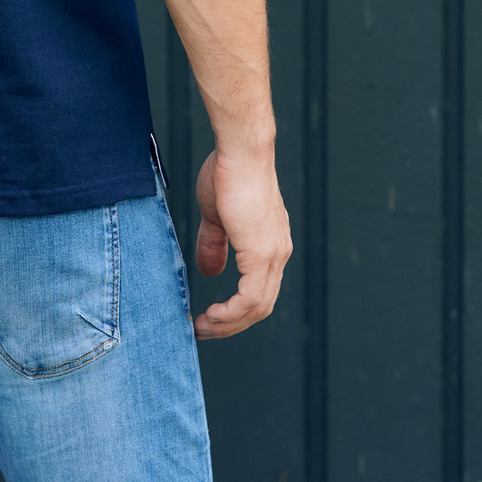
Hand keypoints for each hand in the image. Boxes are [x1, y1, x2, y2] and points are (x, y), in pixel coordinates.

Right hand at [187, 146, 291, 339]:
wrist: (240, 151)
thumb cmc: (227, 172)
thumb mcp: (216, 215)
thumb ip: (215, 244)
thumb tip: (211, 272)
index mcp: (270, 245)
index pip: (259, 291)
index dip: (235, 310)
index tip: (210, 317)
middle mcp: (278, 253)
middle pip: (260, 306)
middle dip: (231, 324)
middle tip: (203, 330)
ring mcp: (273, 254)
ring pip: (257, 307)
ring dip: (229, 323)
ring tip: (202, 327)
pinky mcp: (262, 252)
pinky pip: (251, 297)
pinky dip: (232, 313)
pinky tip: (212, 316)